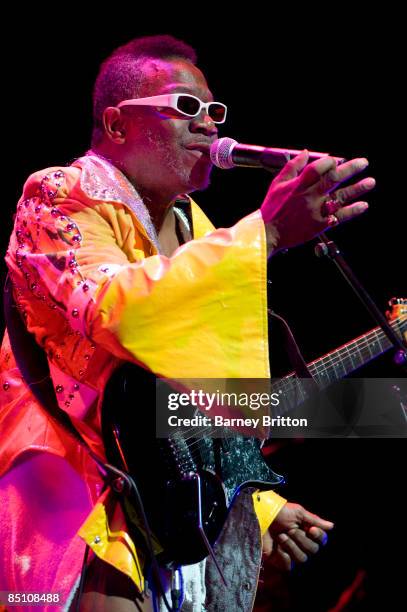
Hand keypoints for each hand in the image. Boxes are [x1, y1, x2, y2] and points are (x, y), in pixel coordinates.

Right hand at [260, 150, 374, 253]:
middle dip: (351, 169)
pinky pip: (340, 216)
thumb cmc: (272, 208)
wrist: (268, 233)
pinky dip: (352, 210)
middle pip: (334, 179)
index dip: (329, 161)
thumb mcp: (278, 183)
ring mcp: (316, 211)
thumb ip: (293, 167)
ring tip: (371, 182)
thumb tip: (306, 152)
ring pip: (341, 197)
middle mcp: (309, 196)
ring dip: (357, 189)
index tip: (336, 160)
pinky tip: (363, 205)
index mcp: (298, 184)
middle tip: (364, 162)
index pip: (318, 167)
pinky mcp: (320, 224)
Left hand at [262, 502, 333, 570]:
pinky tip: (278, 547)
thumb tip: (332, 526)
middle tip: (290, 529)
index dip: (318, 536)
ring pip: (302, 558)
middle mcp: (302, 544)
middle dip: (301, 538)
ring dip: (291, 545)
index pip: (322, 540)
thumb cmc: (280, 512)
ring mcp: (292, 554)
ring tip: (281, 535)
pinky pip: (289, 565)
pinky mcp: (281, 561)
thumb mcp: (298, 512)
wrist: (261, 517)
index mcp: (308, 532)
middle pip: (313, 550)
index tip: (310, 529)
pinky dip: (284, 555)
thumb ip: (314, 520)